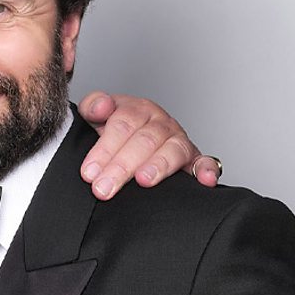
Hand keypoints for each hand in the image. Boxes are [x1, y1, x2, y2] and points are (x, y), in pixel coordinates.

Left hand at [77, 91, 220, 199]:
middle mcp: (160, 123)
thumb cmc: (113, 128)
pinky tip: (203, 179)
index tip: (89, 172)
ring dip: (158, 165)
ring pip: (172, 150)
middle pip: (144, 141)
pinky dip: (206, 169)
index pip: (121, 126)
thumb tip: (100, 107)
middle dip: (122, 166)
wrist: (134, 136)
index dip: (104, 149)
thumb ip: (93, 106)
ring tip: (143, 180)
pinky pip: (204, 162)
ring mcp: (178, 140)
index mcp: (137, 110)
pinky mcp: (193, 159)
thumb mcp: (97, 115)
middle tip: (103, 188)